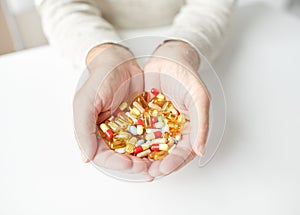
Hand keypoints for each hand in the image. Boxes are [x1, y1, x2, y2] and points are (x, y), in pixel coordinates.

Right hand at [73, 44, 151, 176]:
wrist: (119, 61)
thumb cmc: (99, 79)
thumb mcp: (85, 102)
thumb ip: (83, 129)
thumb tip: (86, 157)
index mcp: (94, 133)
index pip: (104, 157)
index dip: (117, 164)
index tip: (131, 165)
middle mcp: (110, 134)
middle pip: (122, 158)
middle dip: (136, 166)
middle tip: (150, 169)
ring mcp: (126, 128)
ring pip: (136, 150)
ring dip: (147, 160)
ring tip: (159, 164)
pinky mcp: (140, 121)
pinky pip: (148, 136)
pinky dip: (155, 144)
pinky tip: (165, 149)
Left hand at [144, 40, 209, 177]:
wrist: (169, 58)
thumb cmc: (187, 76)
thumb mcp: (199, 98)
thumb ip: (202, 123)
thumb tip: (200, 151)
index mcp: (191, 127)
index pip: (185, 151)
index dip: (175, 162)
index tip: (163, 169)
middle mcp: (177, 129)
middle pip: (169, 153)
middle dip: (159, 164)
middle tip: (147, 172)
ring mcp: (162, 123)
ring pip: (154, 145)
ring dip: (147, 157)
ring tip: (136, 165)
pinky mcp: (148, 117)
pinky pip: (142, 132)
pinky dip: (137, 142)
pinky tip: (128, 148)